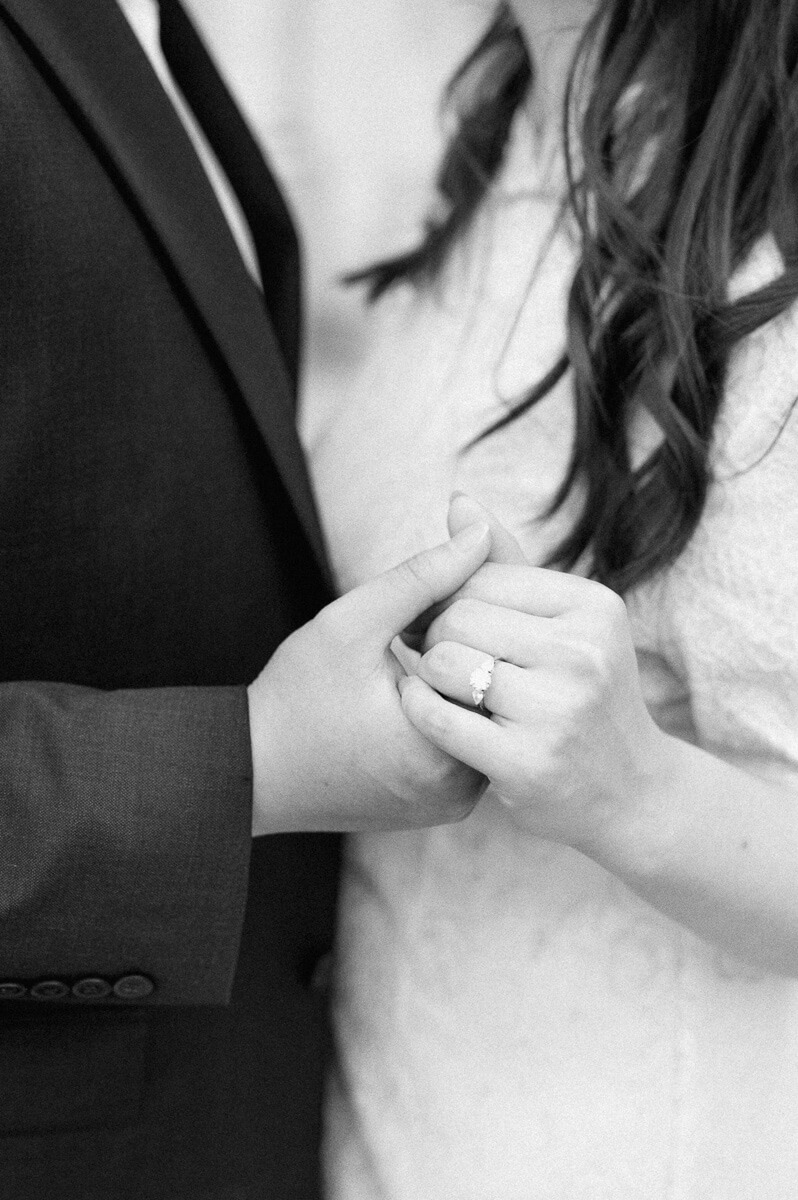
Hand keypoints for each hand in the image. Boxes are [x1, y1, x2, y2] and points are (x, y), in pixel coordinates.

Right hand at [248, 521, 491, 833]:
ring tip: (417, 652)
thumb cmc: (294, 698)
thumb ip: (424, 576)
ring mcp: (459, 802)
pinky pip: (470, 742)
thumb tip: (482, 530)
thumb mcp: (353, 624)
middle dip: (478, 640)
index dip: (484, 609)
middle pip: (503, 689)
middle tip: (420, 628)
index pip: (504, 658)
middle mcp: (465, 788)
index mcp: (445, 749)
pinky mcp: (446, 805)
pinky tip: (422, 682)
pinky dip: (456, 706)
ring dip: (469, 672)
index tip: (430, 609)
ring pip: (489, 714)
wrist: (252, 771)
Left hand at [401, 552, 669, 854]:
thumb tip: (458, 500)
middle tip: (443, 662)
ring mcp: (558, 710)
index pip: (480, 575)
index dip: (448, 598)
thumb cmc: (583, 696)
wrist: (631, 793)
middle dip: (435, 637)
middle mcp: (583, 653)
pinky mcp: (528, 763)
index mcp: (593, 607)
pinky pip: (438, 717)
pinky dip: (419, 710)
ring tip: (448, 690)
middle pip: (457, 616)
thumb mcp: (564, 624)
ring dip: (428, 677)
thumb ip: (507, 563)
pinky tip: (429, 713)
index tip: (445, 625)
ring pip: (443, 663)